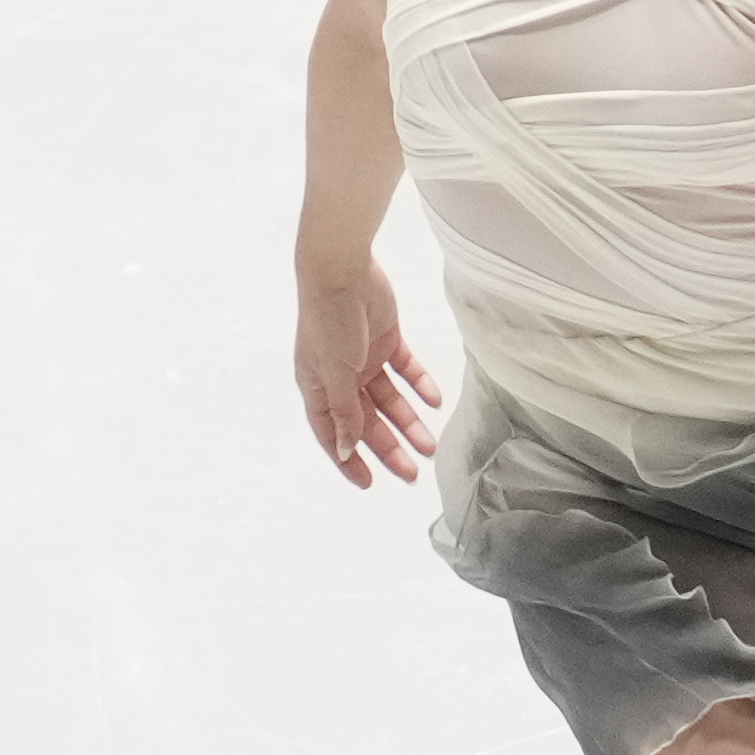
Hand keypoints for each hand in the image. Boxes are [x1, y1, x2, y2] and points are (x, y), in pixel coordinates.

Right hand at [293, 255, 445, 487]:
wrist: (342, 270)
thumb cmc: (328, 321)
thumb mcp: (336, 373)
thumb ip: (345, 411)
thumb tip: (344, 448)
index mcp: (318, 388)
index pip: (332, 434)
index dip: (348, 460)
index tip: (369, 483)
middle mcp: (340, 378)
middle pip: (366, 422)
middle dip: (389, 449)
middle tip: (413, 474)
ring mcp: (364, 359)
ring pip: (390, 401)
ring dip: (409, 422)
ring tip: (431, 445)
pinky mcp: (386, 340)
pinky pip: (406, 370)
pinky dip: (420, 385)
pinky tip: (435, 402)